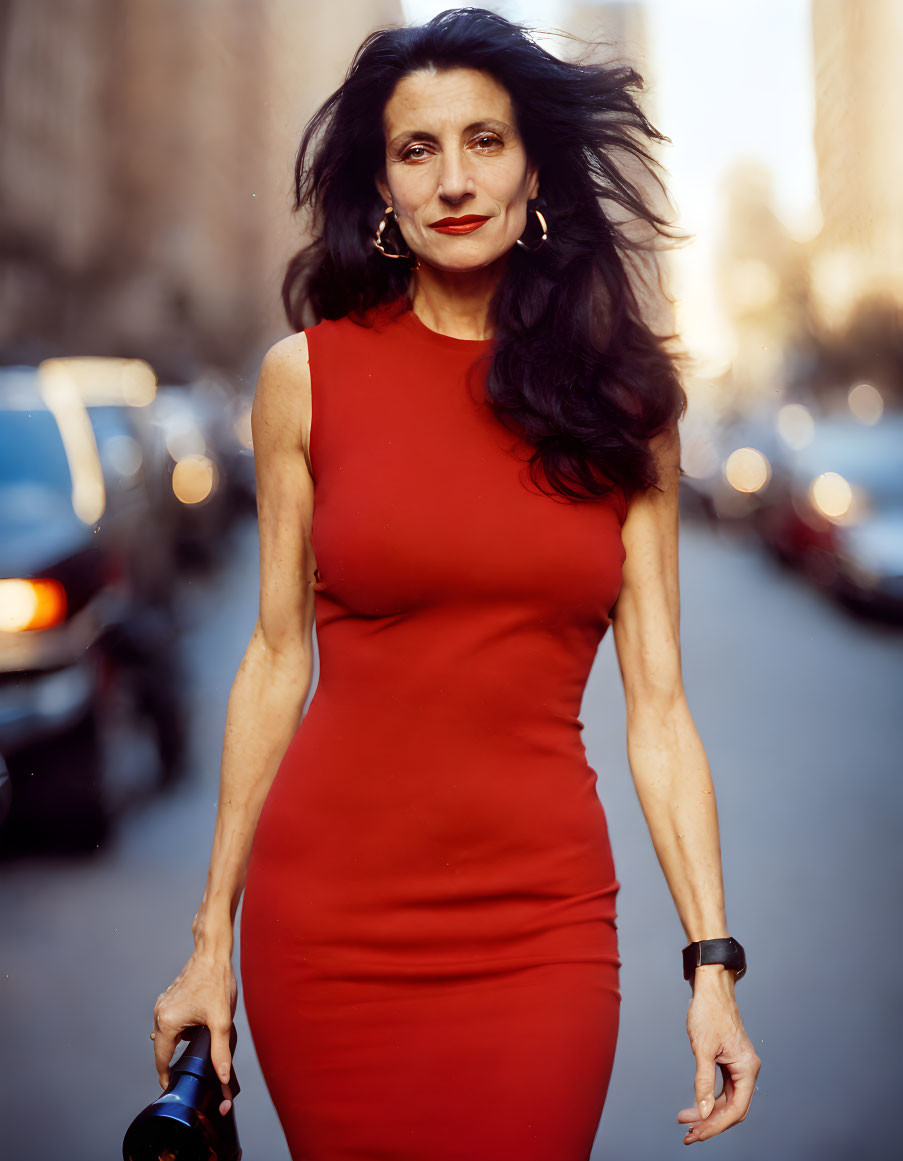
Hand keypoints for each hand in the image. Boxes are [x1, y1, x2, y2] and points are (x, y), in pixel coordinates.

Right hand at [152, 948, 237, 1116]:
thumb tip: (222, 1077)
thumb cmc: (216, 982)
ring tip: (203, 1036)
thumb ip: (220, 1052)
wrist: (213, 952)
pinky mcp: (170, 997)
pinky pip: (173, 1019)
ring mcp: (163, 1004)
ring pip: (170, 1032)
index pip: (161, 1059)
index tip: (170, 1087)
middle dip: (178, 1056)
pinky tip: (201, 1021)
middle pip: (164, 1046)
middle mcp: (160, 1014)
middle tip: (195, 1064)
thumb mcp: (221, 1020)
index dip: (165, 1075)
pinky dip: (184, 1026)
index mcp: (167, 1022)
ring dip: (183, 1039)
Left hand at [677, 966, 760, 1144]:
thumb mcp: (703, 1049)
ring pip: (727, 1100)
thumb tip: (704, 1112)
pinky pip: (723, 1089)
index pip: (736, 1108)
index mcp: (747, 1067)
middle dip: (711, 1123)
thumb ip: (704, 1082)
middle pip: (732, 1108)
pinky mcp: (730, 1062)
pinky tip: (696, 1107)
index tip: (697, 1133)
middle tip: (688, 1134)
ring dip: (708, 1113)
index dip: (717, 1125)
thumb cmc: (708, 1013)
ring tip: (686, 1123)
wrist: (710, 988)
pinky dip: (710, 1099)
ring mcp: (739, 1066)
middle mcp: (747, 1069)